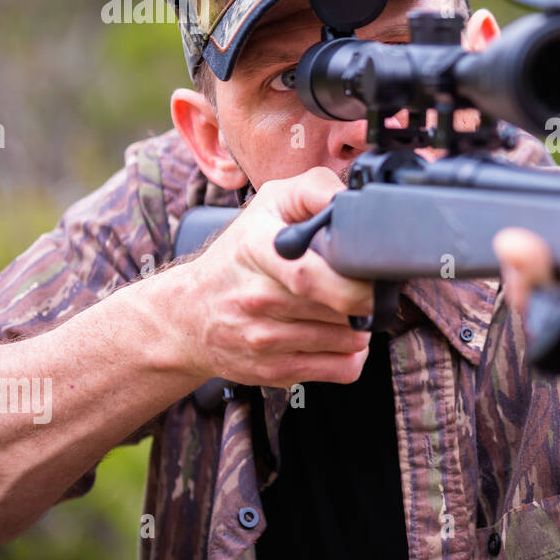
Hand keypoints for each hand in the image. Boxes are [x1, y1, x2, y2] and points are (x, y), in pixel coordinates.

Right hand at [169, 167, 373, 386]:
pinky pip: (342, 369)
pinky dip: (354, 354)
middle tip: (366, 285)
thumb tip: (351, 200)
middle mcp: (257, 299)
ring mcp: (264, 340)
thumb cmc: (239, 254)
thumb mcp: (269, 204)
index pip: (308, 274)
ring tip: (348, 308)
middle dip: (368, 297)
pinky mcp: (274, 371)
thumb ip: (314, 189)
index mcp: (256, 250)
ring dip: (362, 324)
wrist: (187, 314)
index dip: (351, 280)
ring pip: (350, 339)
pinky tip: (342, 336)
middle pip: (342, 308)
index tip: (372, 273)